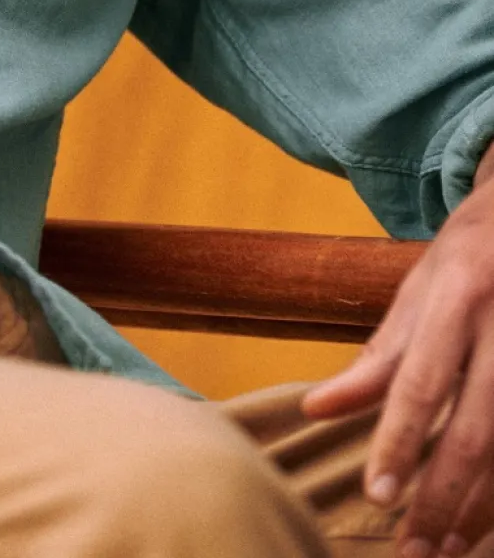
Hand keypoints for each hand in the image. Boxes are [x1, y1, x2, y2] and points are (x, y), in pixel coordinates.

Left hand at [302, 155, 493, 557]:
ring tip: (446, 552)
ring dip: (480, 511)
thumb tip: (314, 409)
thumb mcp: (415, 295)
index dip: (398, 442)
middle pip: (474, 432)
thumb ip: (375, 360)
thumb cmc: (465, 262)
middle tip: (413, 551)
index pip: (421, 384)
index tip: (376, 497)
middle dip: (441, 499)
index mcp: (455, 300)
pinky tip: (486, 525)